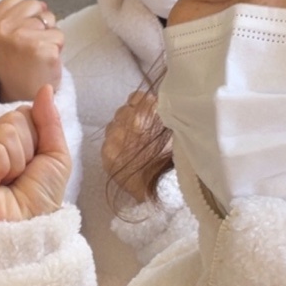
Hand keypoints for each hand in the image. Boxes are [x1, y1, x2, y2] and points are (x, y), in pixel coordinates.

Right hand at [0, 0, 63, 101]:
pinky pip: (59, 36)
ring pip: (49, 19)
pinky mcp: (41, 49)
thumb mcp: (5, 35)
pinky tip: (46, 62)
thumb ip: (17, 15)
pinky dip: (58, 48)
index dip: (26, 15)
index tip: (19, 37)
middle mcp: (2, 29)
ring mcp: (20, 38)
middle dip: (40, 23)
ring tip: (38, 54)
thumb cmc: (18, 64)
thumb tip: (43, 3)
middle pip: (35, 5)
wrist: (21, 97)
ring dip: (50, 36)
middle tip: (31, 47)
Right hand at [0, 85, 71, 225]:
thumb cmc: (39, 200)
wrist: (26, 229)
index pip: (24, 113)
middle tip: (19, 177)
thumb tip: (45, 88)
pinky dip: (1, 167)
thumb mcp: (55, 156)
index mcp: (8, 140)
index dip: (38, 138)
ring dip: (16, 161)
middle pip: (15, 118)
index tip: (33, 166)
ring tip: (7, 183)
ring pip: (5, 131)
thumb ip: (49, 120)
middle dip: (28, 150)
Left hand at [102, 89, 166, 203]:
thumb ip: (161, 115)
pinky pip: (107, 144)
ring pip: (112, 127)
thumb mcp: (175, 127)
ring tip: (131, 148)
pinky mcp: (107, 153)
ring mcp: (115, 136)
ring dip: (120, 134)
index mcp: (148, 109)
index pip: (137, 97)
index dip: (142, 107)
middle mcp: (130, 118)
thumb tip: (155, 110)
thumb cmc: (178, 158)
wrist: (168, 188)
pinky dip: (114, 149)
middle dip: (130, 120)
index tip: (146, 117)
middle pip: (123, 112)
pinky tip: (124, 158)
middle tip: (140, 134)